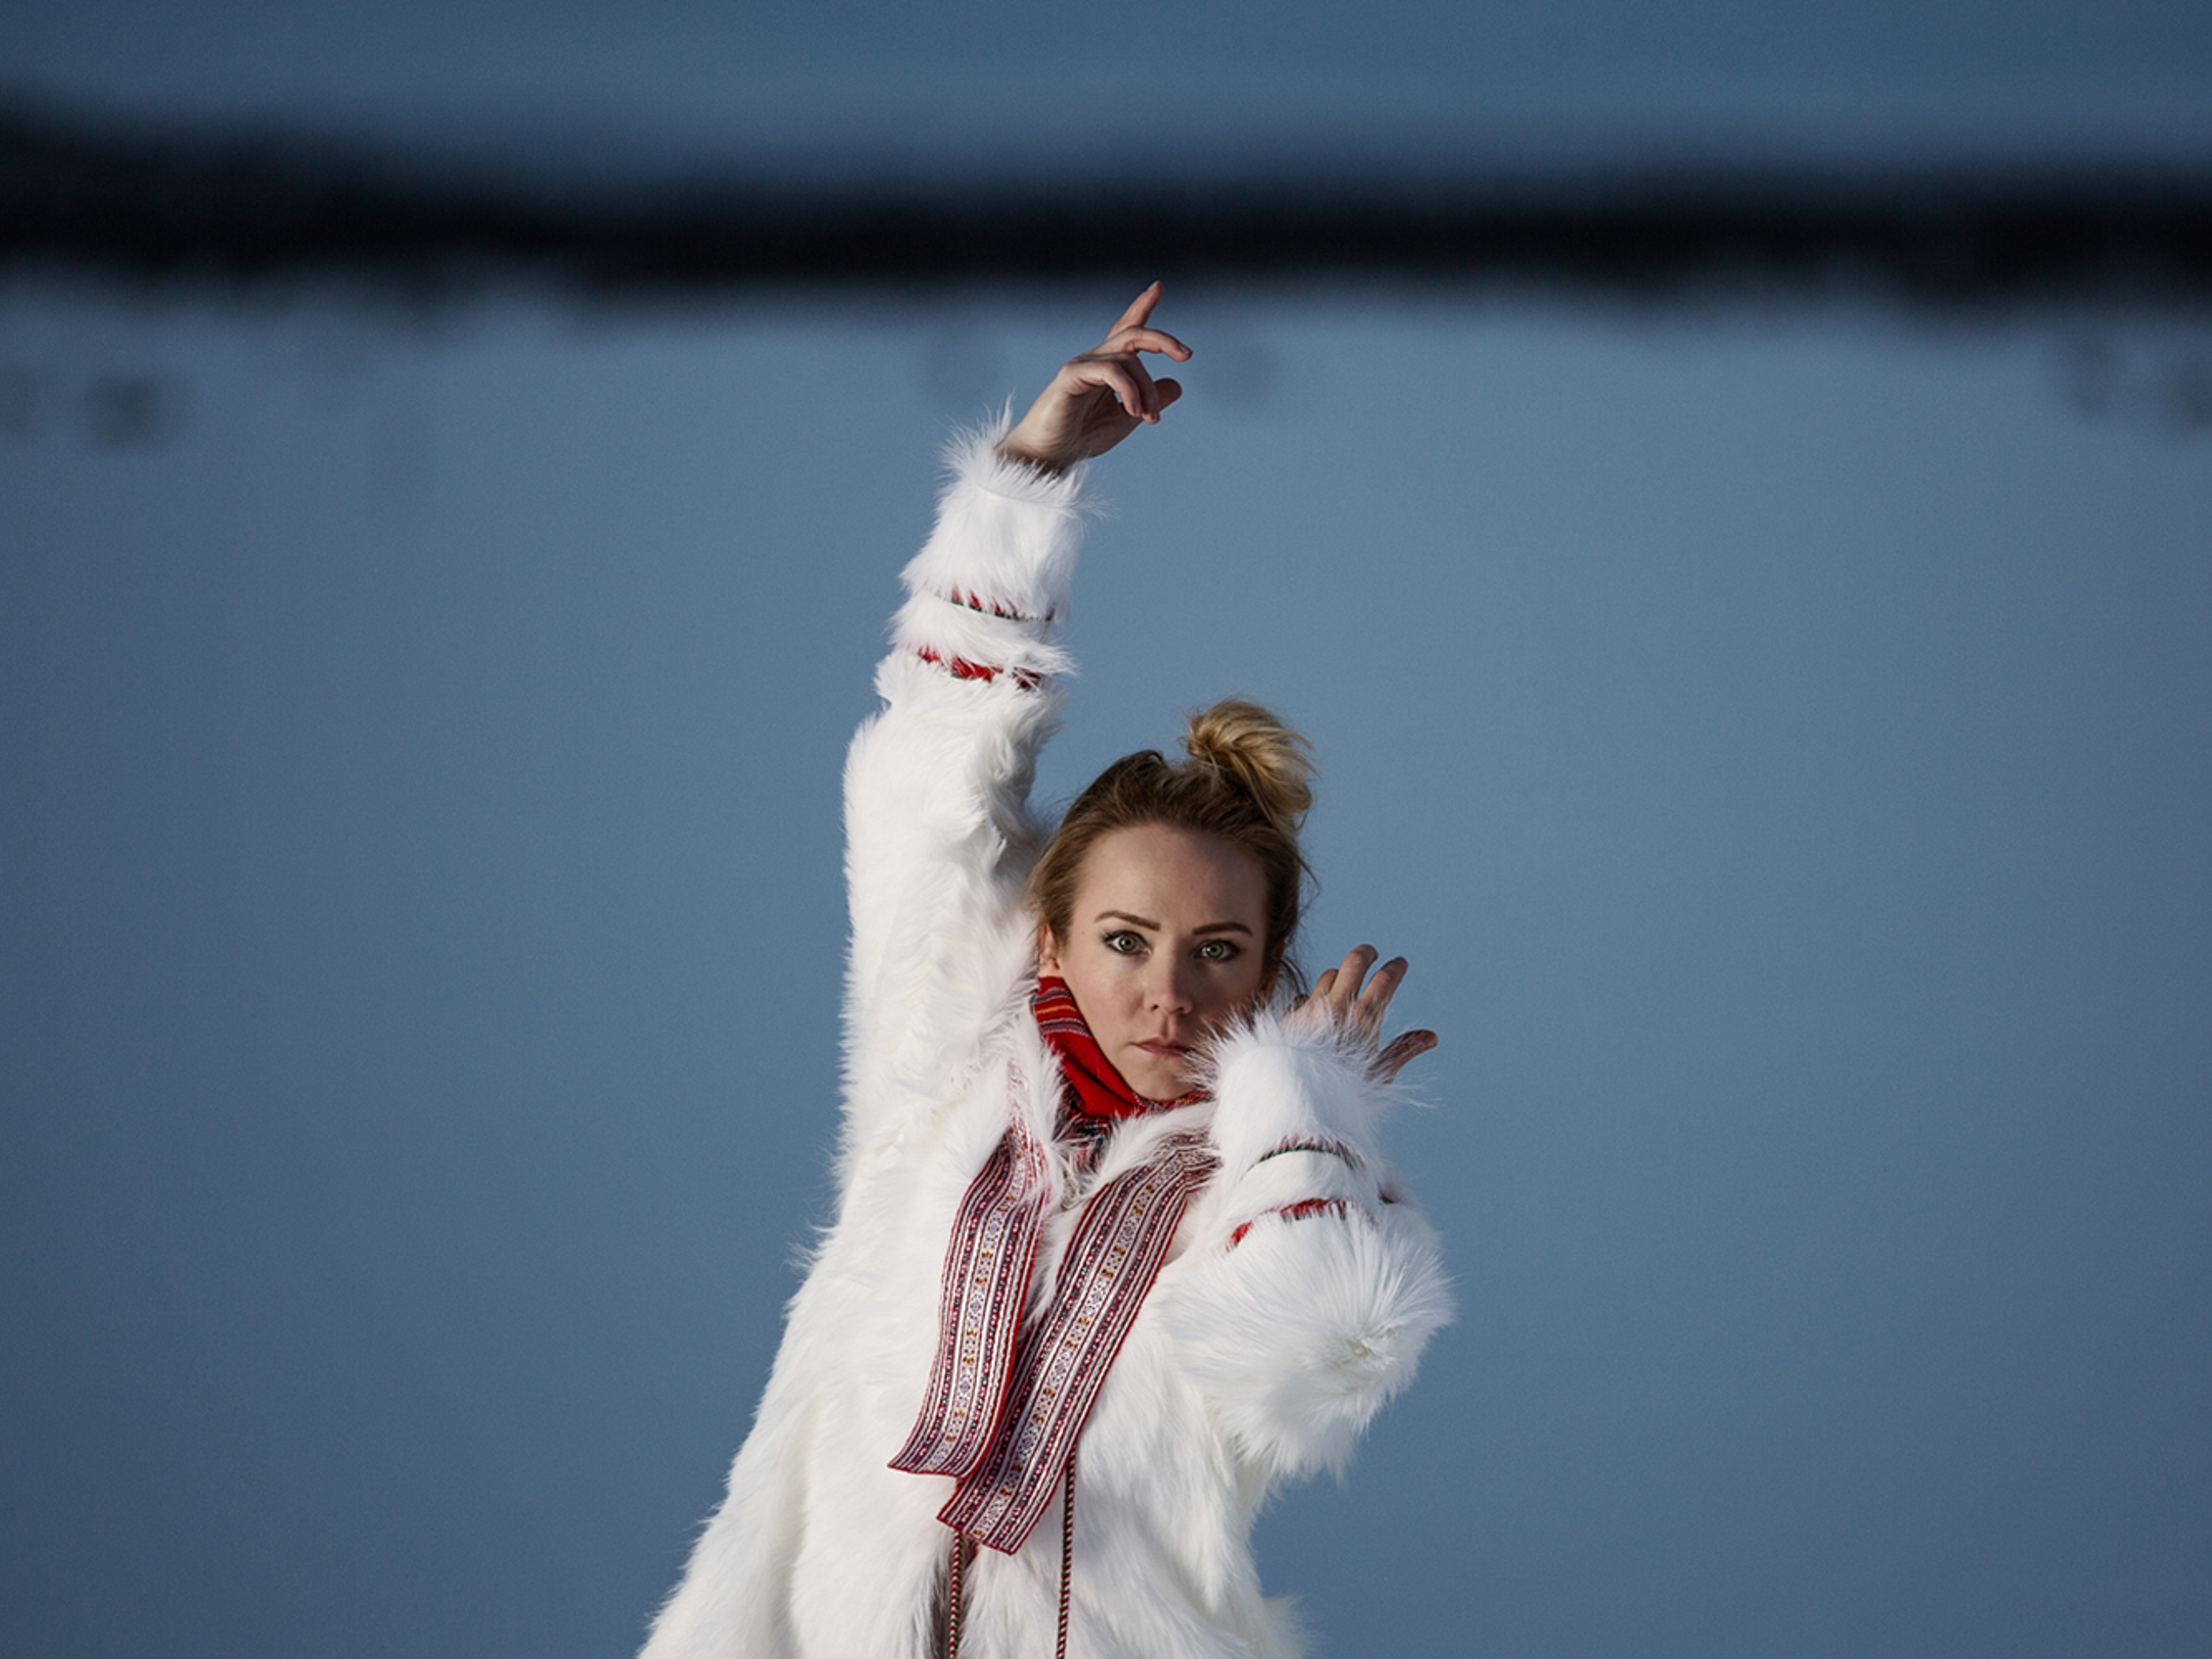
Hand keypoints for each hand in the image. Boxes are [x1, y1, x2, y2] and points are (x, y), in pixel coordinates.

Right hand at [997, 283, 1191, 473]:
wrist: (1048, 455)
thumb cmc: (1082, 436)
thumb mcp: (1127, 419)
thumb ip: (1150, 399)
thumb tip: (1177, 384)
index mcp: (1107, 366)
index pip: (1126, 330)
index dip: (1141, 307)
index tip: (1158, 287)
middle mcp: (1094, 359)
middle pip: (1133, 334)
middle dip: (1163, 339)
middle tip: (1186, 355)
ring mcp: (1082, 365)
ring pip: (1129, 359)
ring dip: (1148, 389)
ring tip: (1151, 418)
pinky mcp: (1071, 376)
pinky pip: (1111, 371)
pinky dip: (1130, 391)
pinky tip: (1135, 413)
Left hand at [1291, 946, 1438, 1083]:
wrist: (1297, 1099)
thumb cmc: (1342, 1091)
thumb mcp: (1379, 1074)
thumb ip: (1403, 1050)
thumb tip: (1431, 1037)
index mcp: (1364, 1018)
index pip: (1384, 980)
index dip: (1396, 968)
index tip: (1400, 963)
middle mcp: (1337, 1006)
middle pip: (1354, 962)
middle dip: (1366, 953)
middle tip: (1372, 953)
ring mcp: (1311, 1008)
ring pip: (1328, 975)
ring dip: (1340, 974)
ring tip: (1347, 981)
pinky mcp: (1291, 1016)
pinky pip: (1305, 996)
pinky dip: (1315, 997)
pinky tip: (1318, 1008)